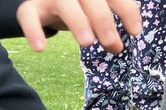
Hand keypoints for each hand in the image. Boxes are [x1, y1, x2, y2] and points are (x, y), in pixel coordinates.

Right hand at [16, 0, 141, 52]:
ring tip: (88, 43)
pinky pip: (29, 17)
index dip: (127, 11)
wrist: (41, 4)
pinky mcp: (29, 8)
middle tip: (111, 44)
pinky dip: (34, 32)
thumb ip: (106, 25)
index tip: (136, 33)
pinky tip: (40, 49)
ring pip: (64, 4)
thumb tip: (117, 47)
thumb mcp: (93, 11)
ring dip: (78, 22)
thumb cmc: (75, 8)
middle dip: (103, 20)